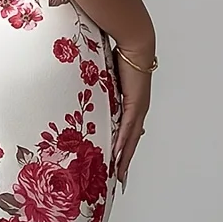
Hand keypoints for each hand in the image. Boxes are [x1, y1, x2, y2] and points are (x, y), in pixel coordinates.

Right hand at [110, 48, 152, 189]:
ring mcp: (138, 108)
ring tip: (118, 175)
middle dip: (125, 161)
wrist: (135, 42)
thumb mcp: (106, 75)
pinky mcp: (136, 104)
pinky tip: (118, 155)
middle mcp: (138, 109)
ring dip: (124, 158)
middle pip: (131, 141)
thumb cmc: (120, 53)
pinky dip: (123, 142)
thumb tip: (84, 85)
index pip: (127, 131)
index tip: (117, 162)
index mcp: (131, 104)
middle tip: (119, 179)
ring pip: (131, 139)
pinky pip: (127, 128)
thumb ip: (98, 86)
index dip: (123, 148)